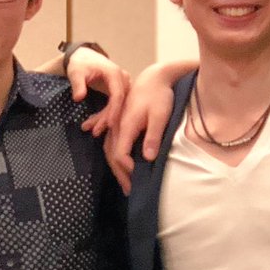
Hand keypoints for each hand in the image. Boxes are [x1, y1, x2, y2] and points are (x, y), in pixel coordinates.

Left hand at [65, 48, 128, 137]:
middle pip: (119, 103)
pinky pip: (115, 104)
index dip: (114, 111)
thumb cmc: (80, 63)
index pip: (118, 95)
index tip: (109, 124)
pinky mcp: (119, 90)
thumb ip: (78, 84)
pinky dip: (106, 114)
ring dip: (105, 119)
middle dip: (107, 119)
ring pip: (118, 106)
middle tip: (94, 132)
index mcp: (114, 73)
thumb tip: (78, 98)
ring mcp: (122, 84)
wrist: (83, 57)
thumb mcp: (76, 72)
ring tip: (90, 129)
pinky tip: (94, 124)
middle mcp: (122, 79)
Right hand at [106, 61, 193, 192]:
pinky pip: (111, 144)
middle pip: (112, 155)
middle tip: (130, 190)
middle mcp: (117, 127)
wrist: (153, 79)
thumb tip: (148, 158)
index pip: (121, 154)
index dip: (128, 168)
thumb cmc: (158, 96)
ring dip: (116, 168)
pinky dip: (113, 157)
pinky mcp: (119, 124)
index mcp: (125, 126)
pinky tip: (116, 166)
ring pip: (110, 151)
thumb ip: (152, 136)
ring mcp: (116, 125)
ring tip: (125, 184)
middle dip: (121, 174)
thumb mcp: (160, 115)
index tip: (139, 176)